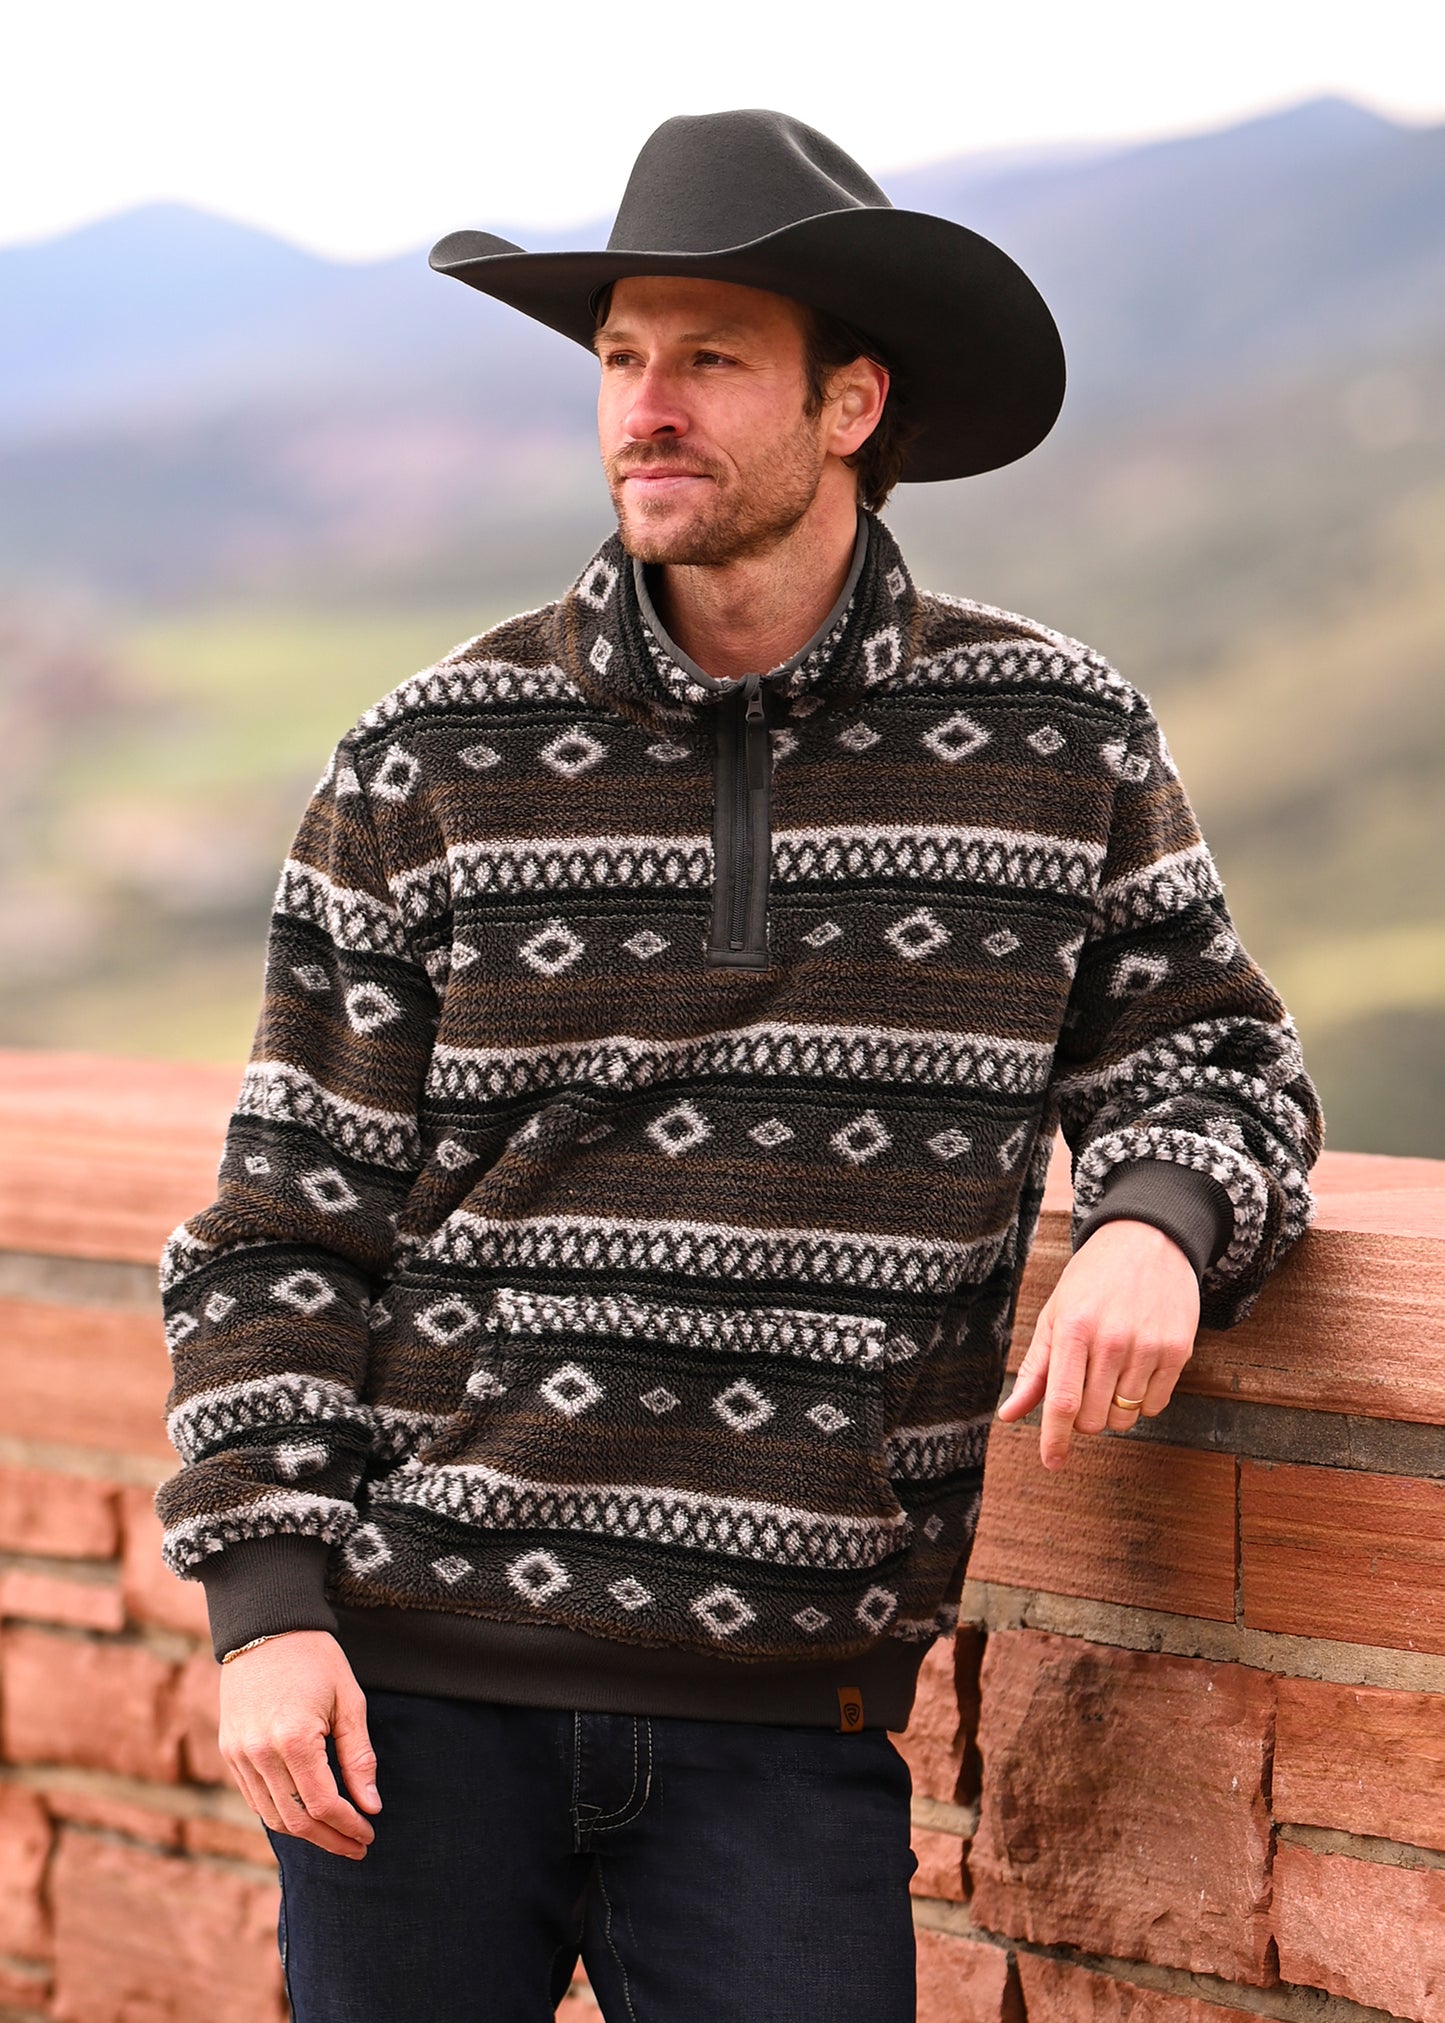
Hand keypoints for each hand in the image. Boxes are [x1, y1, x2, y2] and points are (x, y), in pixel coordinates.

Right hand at [219, 1631, 380, 1859]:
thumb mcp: (349, 1701)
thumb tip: (370, 1805)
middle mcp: (259, 1753)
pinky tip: (305, 1815)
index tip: (369, 1833)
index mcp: (293, 1739)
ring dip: (305, 1834)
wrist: (266, 1627)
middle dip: (329, 1839)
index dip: (348, 1826)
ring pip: (272, 1816)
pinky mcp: (229, 1751)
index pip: (322, 1804)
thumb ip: (359, 1757)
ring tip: (335, 1836)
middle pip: (295, 1820)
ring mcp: (238, 1754)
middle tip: (357, 1846)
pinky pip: (254, 1798)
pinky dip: (280, 1813)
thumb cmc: (315, 1659)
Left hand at [995, 1219, 1198, 1469]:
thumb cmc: (1093, 1279)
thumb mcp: (1056, 1314)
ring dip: (1113, 1411)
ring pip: (1125, 1417)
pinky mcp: (1178, 1350)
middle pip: (1093, 1417)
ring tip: (1111, 1375)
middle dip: (1083, 1417)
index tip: (1052, 1463)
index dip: (1054, 1439)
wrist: (1149, 1239)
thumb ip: (1035, 1369)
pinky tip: (1136, 1371)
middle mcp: (1112, 1339)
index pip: (1062, 1401)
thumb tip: (1009, 1415)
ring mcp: (1149, 1346)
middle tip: (1084, 1388)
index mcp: (1074, 1328)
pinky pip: (1156, 1406)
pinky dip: (1142, 1402)